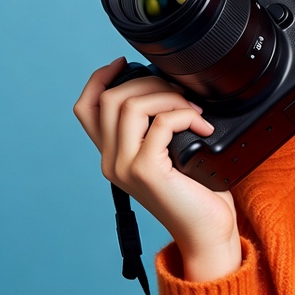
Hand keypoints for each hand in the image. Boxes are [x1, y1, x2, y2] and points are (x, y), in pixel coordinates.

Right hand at [74, 58, 241, 281]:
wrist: (208, 232)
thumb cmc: (198, 194)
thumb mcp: (174, 154)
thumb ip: (160, 130)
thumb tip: (170, 89)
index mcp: (114, 155)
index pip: (86, 109)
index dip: (99, 79)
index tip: (123, 62)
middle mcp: (112, 161)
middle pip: (111, 99)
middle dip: (150, 83)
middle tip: (183, 95)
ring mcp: (125, 167)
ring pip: (130, 106)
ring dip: (168, 97)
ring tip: (194, 111)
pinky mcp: (146, 172)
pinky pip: (159, 124)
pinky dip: (185, 115)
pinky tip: (203, 126)